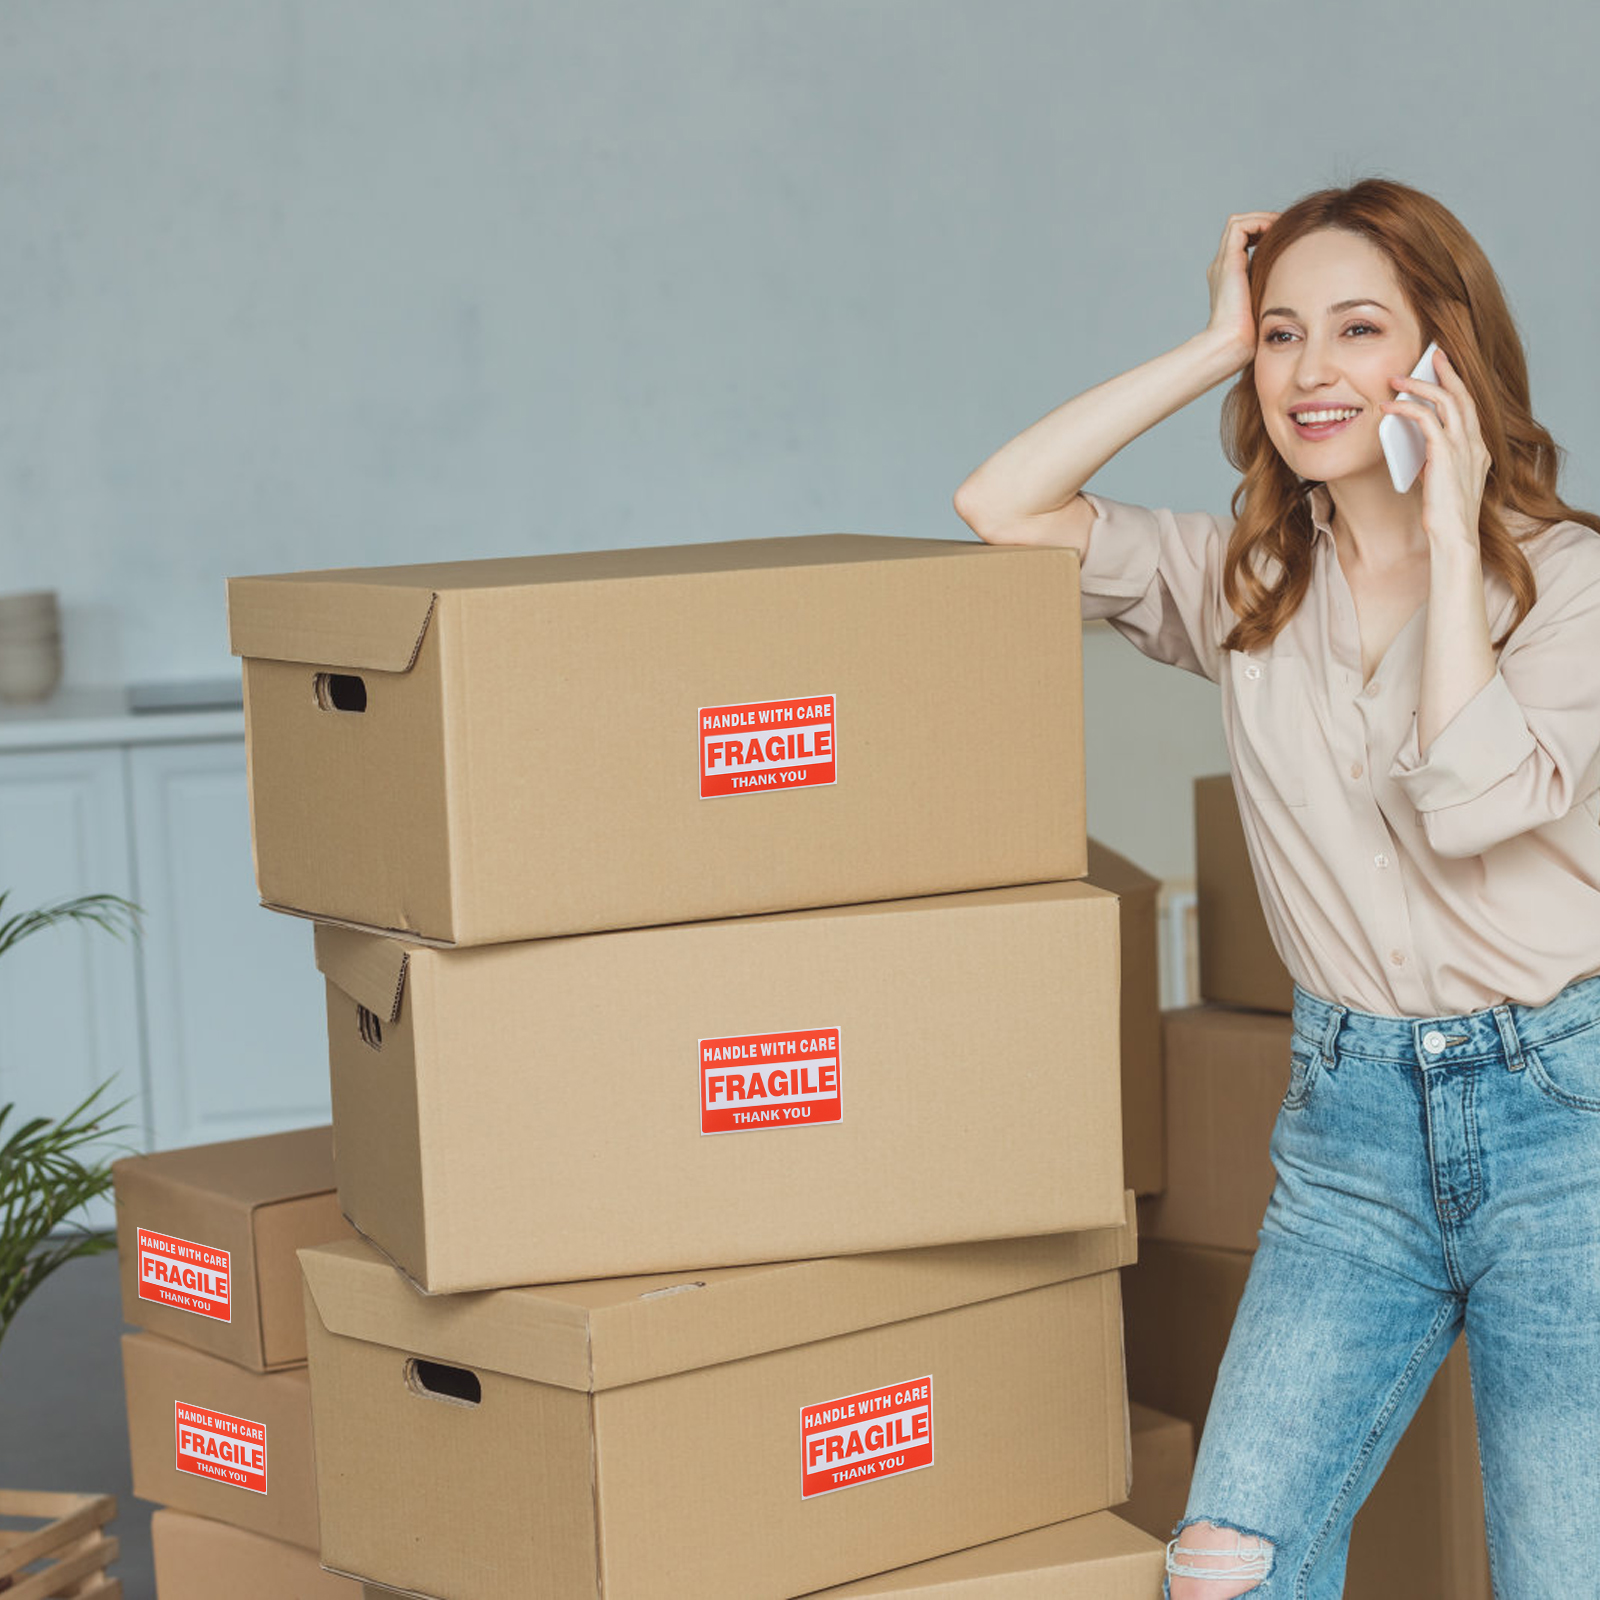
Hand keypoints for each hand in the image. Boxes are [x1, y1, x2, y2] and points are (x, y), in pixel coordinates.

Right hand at [1204, 212, 1279, 366]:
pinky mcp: (1227, 262)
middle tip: (1288, 230)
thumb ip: (1278, 293)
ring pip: (1238, 223)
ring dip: (1262, 220)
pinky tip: (1275, 232)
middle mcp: (1222, 268)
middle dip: (1264, 224)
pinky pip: (1239, 226)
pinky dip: (1258, 223)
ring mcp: (1222, 264)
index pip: (1244, 243)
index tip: (1288, 242)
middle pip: (1241, 230)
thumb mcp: (1269, 308)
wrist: (1232, 344)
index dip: (1264, 235)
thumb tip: (1306, 291)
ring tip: (1282, 227)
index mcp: (1229, 279)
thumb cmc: (1252, 336)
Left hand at [1380, 350, 1490, 554]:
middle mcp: (1475, 444)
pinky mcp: (1446, 454)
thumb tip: (1417, 445)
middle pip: (1463, 396)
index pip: (1470, 408)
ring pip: (1446, 401)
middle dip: (1448, 372)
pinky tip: (1389, 406)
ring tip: (1398, 379)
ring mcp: (1464, 447)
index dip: (1458, 386)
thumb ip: (1436, 460)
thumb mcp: (1442, 480)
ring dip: (1420, 386)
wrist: (1454, 536)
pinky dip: (1406, 409)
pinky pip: (1425, 419)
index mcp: (1478, 450)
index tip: (1446, 370)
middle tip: (1434, 354)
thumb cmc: (1444, 515)